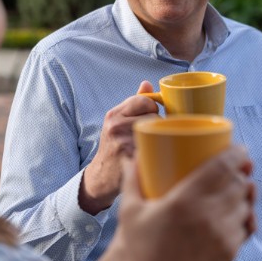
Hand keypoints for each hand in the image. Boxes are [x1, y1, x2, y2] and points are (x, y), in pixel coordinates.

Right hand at [80, 81, 157, 213]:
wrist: (101, 178)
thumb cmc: (114, 147)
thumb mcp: (117, 123)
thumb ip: (133, 103)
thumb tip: (147, 83)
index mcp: (113, 115)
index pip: (144, 100)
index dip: (152, 109)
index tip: (151, 118)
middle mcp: (115, 126)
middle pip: (154, 116)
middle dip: (158, 125)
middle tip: (152, 136)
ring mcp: (123, 143)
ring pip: (157, 132)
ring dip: (160, 139)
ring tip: (151, 146)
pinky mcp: (131, 158)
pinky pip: (155, 148)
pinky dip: (158, 152)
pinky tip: (153, 156)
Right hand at [118, 145, 256, 260]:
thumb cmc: (143, 252)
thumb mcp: (130, 213)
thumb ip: (131, 181)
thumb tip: (132, 156)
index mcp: (185, 200)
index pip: (222, 166)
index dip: (236, 153)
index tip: (236, 147)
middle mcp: (209, 214)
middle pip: (238, 182)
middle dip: (241, 170)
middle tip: (236, 165)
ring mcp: (223, 233)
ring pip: (246, 203)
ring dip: (244, 191)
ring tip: (237, 186)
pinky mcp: (231, 250)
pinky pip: (247, 224)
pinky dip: (245, 214)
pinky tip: (238, 210)